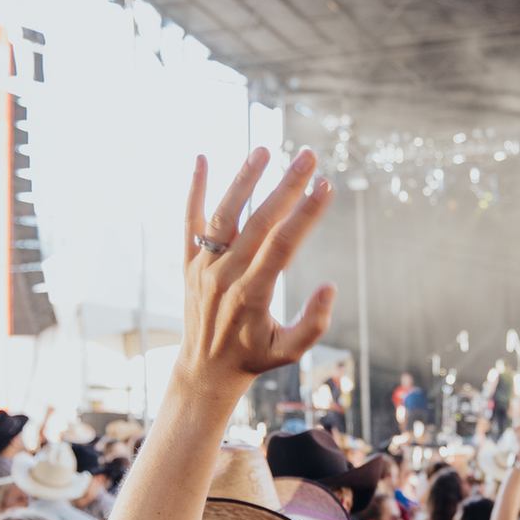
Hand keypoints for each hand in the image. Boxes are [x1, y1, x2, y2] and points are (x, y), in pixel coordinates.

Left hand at [177, 149, 336, 401]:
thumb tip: (330, 286)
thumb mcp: (290, 351)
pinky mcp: (189, 262)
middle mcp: (225, 277)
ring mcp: (203, 267)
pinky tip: (203, 158)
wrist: (206, 369)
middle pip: (258, 222)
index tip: (325, 187)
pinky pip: (189, 222)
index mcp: (252, 296)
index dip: (305, 215)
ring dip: (244, 181)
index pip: (283, 246)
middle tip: (309, 156)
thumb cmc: (255, 357)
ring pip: (224, 216)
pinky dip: (194, 191)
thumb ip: (313, 323)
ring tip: (265, 149)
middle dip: (286, 187)